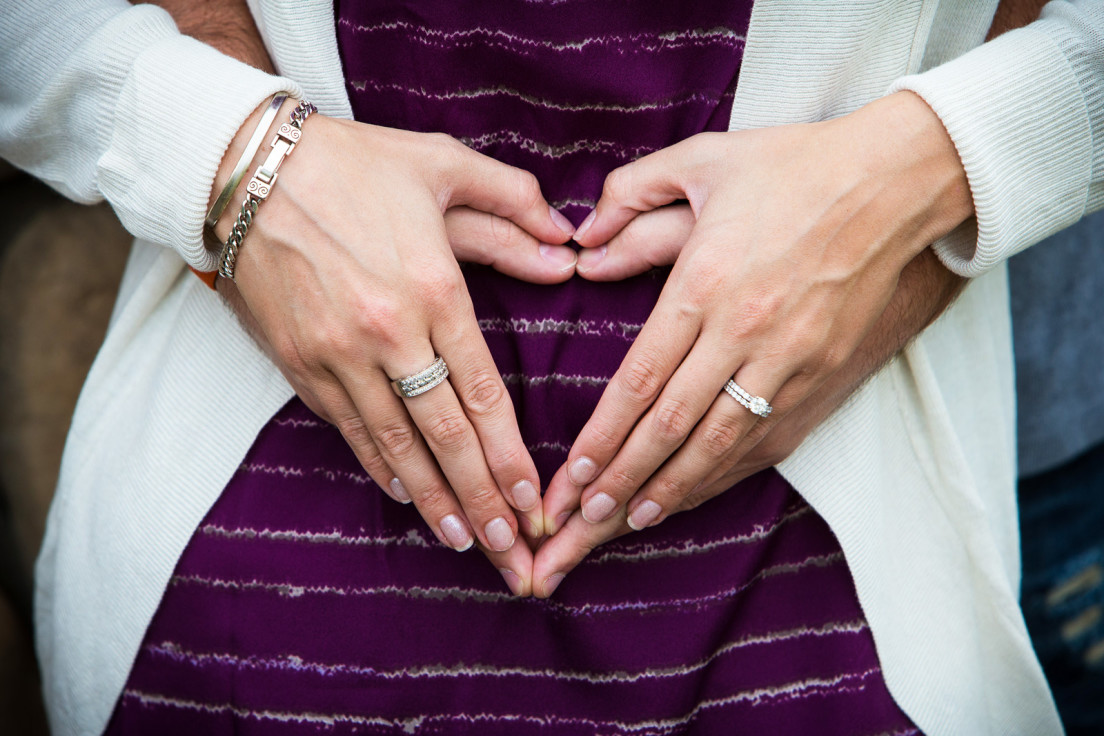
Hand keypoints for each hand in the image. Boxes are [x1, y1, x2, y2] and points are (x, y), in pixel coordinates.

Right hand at [210, 104, 576, 595]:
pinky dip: (379, 466)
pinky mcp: (298, 362)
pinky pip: (347, 428)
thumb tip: (565, 253)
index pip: (482, 393)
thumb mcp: (443, 164)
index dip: (510, 456)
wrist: (244, 167)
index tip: (535, 501)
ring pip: (394, 446)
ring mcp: (336, 355)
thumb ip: (511, 207)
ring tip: (466, 543)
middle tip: (512, 552)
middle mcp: (386, 334)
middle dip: (482, 501)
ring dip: (433, 500)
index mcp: (431, 289)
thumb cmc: (352, 162)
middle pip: (445, 436)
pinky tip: (405, 496)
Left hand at [533, 201, 963, 595]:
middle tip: (579, 520)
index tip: (571, 475)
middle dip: (621, 479)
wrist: (896, 184)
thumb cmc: (794, 167)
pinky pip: (763, 440)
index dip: (604, 435)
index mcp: (707, 283)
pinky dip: (722, 475)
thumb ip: (632, 191)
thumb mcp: (703, 157)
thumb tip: (584, 240)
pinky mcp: (820, 376)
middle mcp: (745, 332)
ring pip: (718, 445)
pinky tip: (689, 496)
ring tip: (625, 522)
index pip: (642, 378)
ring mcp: (789, 361)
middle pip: (671, 426)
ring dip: (668, 490)